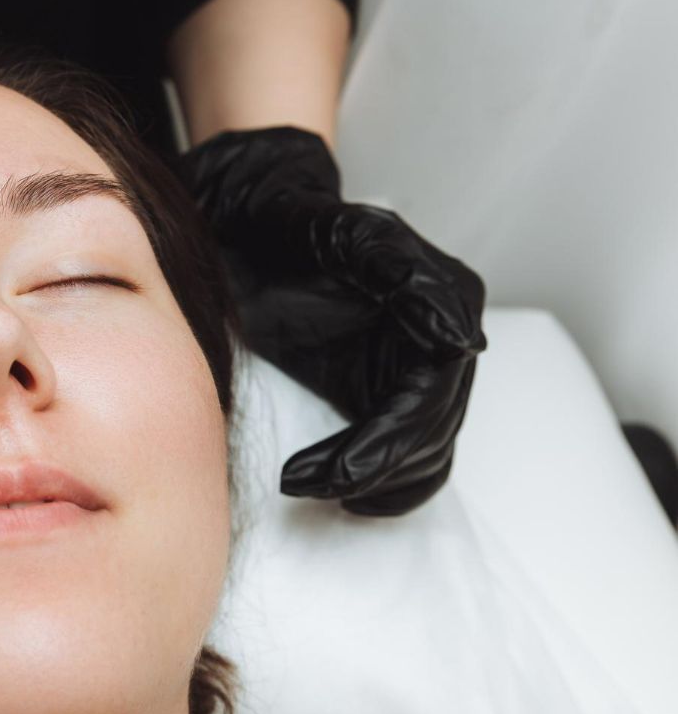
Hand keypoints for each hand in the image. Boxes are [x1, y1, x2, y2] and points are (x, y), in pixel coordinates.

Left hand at [167, 126, 487, 514]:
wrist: (252, 218)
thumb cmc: (286, 218)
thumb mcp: (330, 227)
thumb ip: (392, 266)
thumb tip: (462, 339)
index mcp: (443, 295)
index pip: (435, 394)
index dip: (393, 439)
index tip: (345, 471)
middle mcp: (444, 334)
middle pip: (431, 432)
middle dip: (373, 467)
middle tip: (307, 483)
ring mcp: (420, 365)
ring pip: (426, 453)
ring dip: (376, 483)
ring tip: (309, 486)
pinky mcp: (390, 387)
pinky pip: (409, 454)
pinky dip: (384, 485)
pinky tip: (343, 495)